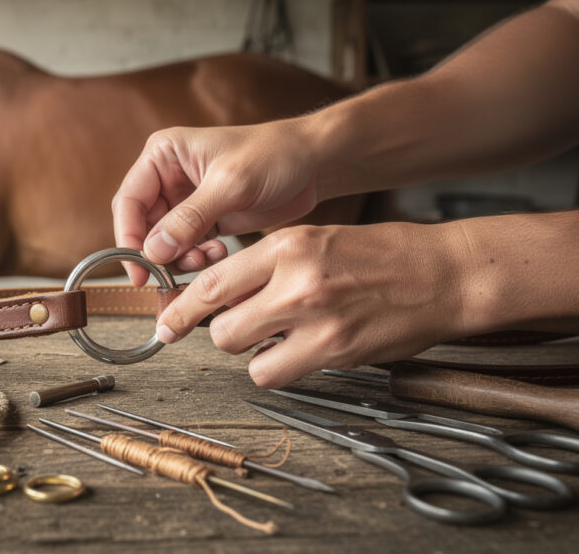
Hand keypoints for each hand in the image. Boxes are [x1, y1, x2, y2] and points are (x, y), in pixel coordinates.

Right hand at [112, 121, 321, 284]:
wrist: (313, 163)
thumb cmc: (274, 155)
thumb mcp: (231, 184)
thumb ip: (190, 218)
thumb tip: (154, 250)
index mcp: (164, 155)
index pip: (129, 200)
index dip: (128, 236)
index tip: (138, 267)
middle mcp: (168, 177)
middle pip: (142, 225)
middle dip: (157, 251)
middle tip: (170, 273)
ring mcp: (185, 200)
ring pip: (163, 241)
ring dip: (179, 257)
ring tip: (206, 258)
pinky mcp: (205, 219)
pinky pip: (186, 247)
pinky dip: (197, 257)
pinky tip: (218, 253)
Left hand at [156, 222, 466, 386]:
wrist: (443, 274)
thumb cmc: (381, 254)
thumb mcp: (316, 238)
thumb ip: (267, 265)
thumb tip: (220, 296)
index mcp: (288, 244)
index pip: (212, 282)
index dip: (182, 308)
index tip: (167, 323)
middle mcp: (296, 280)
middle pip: (218, 323)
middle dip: (218, 330)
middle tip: (235, 327)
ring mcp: (315, 319)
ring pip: (240, 350)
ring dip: (249, 349)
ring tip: (275, 336)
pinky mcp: (334, 351)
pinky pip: (272, 372)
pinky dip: (275, 368)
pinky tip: (295, 352)